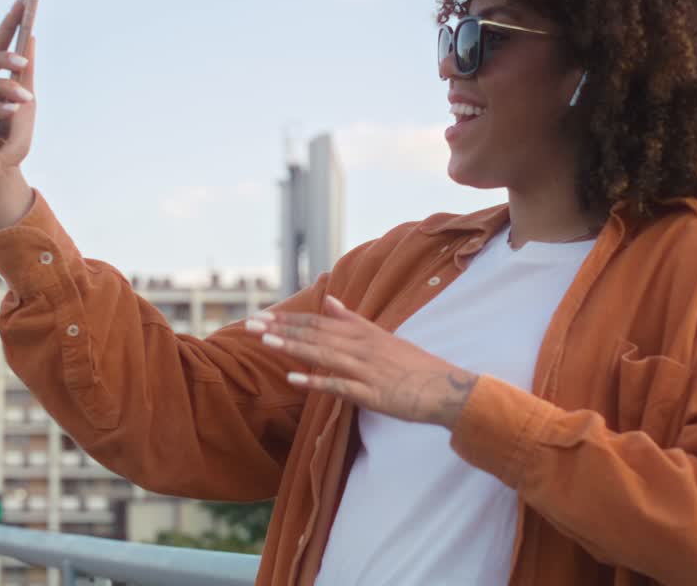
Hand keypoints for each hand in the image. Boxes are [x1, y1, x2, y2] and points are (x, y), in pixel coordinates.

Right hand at [0, 0, 37, 198]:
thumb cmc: (9, 136)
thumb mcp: (25, 102)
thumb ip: (25, 74)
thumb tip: (31, 40)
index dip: (9, 22)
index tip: (24, 0)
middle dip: (6, 58)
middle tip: (25, 62)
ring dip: (7, 89)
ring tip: (26, 98)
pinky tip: (13, 109)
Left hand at [246, 296, 478, 428]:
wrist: (446, 389)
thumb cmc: (413, 366)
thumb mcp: (383, 336)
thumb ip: (353, 320)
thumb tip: (330, 302)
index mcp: (363, 332)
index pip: (319, 321)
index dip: (289, 319)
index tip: (262, 316)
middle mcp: (362, 346)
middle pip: (315, 334)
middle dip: (281, 329)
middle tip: (250, 324)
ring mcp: (366, 370)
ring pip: (323, 354)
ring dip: (293, 347)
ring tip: (264, 341)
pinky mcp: (372, 393)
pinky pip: (339, 385)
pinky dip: (316, 381)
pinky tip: (293, 379)